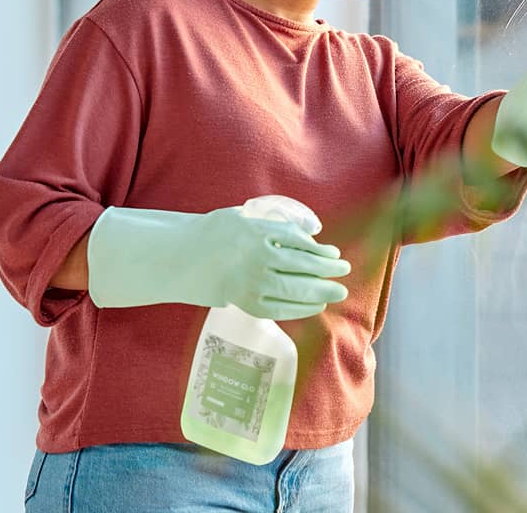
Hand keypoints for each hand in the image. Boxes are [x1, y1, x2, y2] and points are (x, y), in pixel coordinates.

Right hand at [87, 196, 350, 319]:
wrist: (181, 259)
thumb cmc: (215, 234)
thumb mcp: (244, 217)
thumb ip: (276, 224)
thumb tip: (312, 232)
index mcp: (256, 231)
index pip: (298, 241)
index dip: (319, 249)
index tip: (333, 253)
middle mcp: (256, 256)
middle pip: (302, 265)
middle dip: (328, 270)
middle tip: (345, 271)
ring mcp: (251, 282)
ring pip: (294, 289)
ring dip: (320, 291)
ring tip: (338, 291)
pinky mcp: (245, 302)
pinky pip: (279, 309)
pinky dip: (300, 308)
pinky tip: (315, 306)